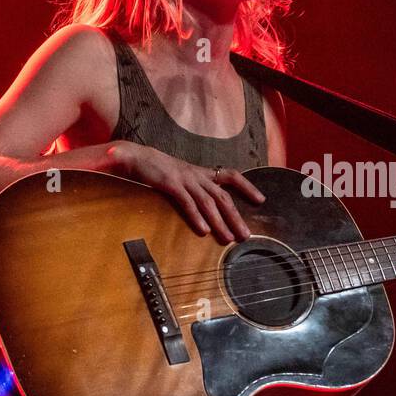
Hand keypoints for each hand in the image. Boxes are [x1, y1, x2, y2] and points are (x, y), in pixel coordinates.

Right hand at [105, 141, 264, 244]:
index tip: (261, 199)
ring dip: (220, 222)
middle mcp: (197, 175)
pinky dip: (196, 216)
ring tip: (229, 239)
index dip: (247, 186)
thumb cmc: (157, 170)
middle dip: (236, 217)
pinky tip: (203, 231)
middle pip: (223, 197)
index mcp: (201, 173)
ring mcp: (185, 179)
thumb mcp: (180, 177)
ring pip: (208, 202)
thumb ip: (192, 191)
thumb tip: (206, 209)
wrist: (134, 156)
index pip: (230, 175)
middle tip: (246, 236)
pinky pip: (187, 202)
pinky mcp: (170, 184)